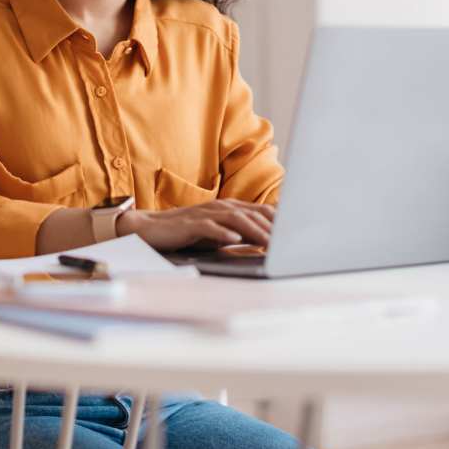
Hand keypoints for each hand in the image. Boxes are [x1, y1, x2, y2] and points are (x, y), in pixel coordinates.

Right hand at [118, 199, 274, 251]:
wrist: (151, 228)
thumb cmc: (187, 231)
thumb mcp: (217, 231)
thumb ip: (238, 231)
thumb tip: (263, 240)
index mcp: (229, 207)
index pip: (260, 211)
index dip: (279, 221)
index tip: (296, 232)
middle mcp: (221, 206)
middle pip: (252, 214)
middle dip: (272, 227)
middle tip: (289, 241)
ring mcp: (206, 214)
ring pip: (236, 219)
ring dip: (254, 230)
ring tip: (269, 242)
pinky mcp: (191, 224)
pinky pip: (210, 227)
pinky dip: (223, 233)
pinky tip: (234, 240)